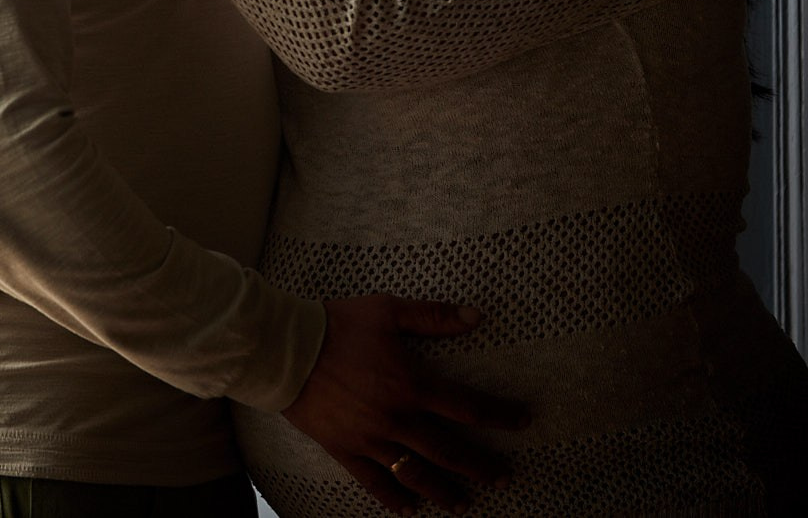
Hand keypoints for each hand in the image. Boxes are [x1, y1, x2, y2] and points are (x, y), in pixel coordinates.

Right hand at [283, 295, 528, 513]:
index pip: (468, 407)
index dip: (499, 415)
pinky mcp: (345, 450)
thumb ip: (433, 316)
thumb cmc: (336, 325)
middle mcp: (397, 418)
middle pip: (449, 451)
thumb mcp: (386, 310)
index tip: (522, 422)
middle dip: (481, 467)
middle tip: (504, 479)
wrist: (284, 349)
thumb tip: (477, 316)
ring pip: (417, 474)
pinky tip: (410, 510)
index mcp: (412, 384)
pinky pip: (374, 482)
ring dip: (444, 491)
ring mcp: (371, 439)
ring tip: (464, 504)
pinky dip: (394, 498)